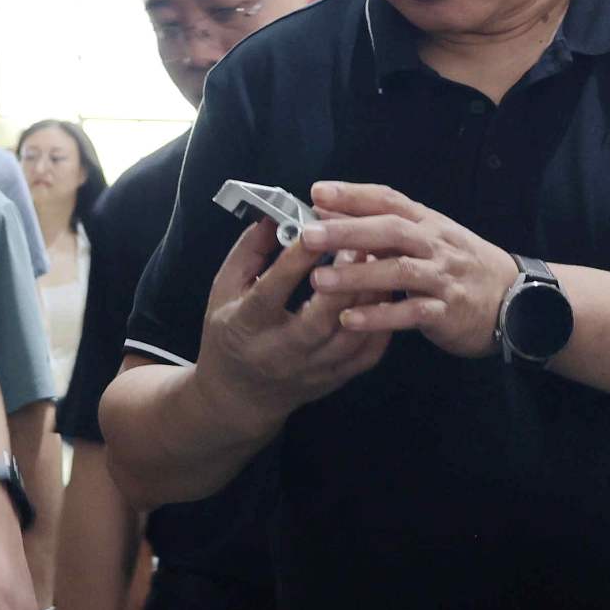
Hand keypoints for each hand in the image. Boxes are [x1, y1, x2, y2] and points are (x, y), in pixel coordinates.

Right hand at [195, 222, 390, 423]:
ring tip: (379, 262)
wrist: (239, 395)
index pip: (272, 290)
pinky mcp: (333, 379)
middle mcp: (280, 353)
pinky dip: (382, 324)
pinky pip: (366, 354)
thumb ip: (249, 251)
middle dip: (343, 280)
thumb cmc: (229, 333)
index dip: (296, 259)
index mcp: (246, 326)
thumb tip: (276, 214)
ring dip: (369, 298)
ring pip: (350, 337)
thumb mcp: (224, 289)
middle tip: (359, 244)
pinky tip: (385, 294)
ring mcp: (310, 370)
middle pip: (319, 320)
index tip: (316, 226)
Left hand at [299, 184, 521, 360]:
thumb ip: (382, 227)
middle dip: (347, 232)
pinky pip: (411, 312)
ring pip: (398, 272)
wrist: (516, 300)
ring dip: (357, 276)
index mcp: (428, 223)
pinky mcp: (448, 311)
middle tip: (309, 236)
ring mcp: (443, 278)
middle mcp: (436, 245)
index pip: (389, 200)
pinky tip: (349, 320)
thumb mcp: (428, 238)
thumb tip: (330, 211)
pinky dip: (379, 316)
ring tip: (319, 281)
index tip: (318, 192)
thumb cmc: (462, 266)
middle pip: (390, 231)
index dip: (354, 195)